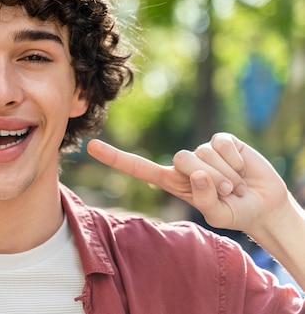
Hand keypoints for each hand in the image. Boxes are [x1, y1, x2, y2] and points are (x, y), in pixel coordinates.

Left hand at [87, 133, 289, 233]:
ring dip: (226, 174)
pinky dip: (236, 161)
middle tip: (225, 192)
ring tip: (235, 184)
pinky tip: (242, 168)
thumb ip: (205, 200)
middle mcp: (184, 163)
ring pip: (204, 153)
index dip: (115, 158)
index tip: (91, 146)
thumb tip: (198, 174)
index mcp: (173, 181)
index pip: (139, 167)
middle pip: (181, 159)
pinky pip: (222, 144)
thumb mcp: (218, 215)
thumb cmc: (234, 211)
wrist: (263, 204)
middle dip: (207, 178)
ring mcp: (202, 150)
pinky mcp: (223, 141)